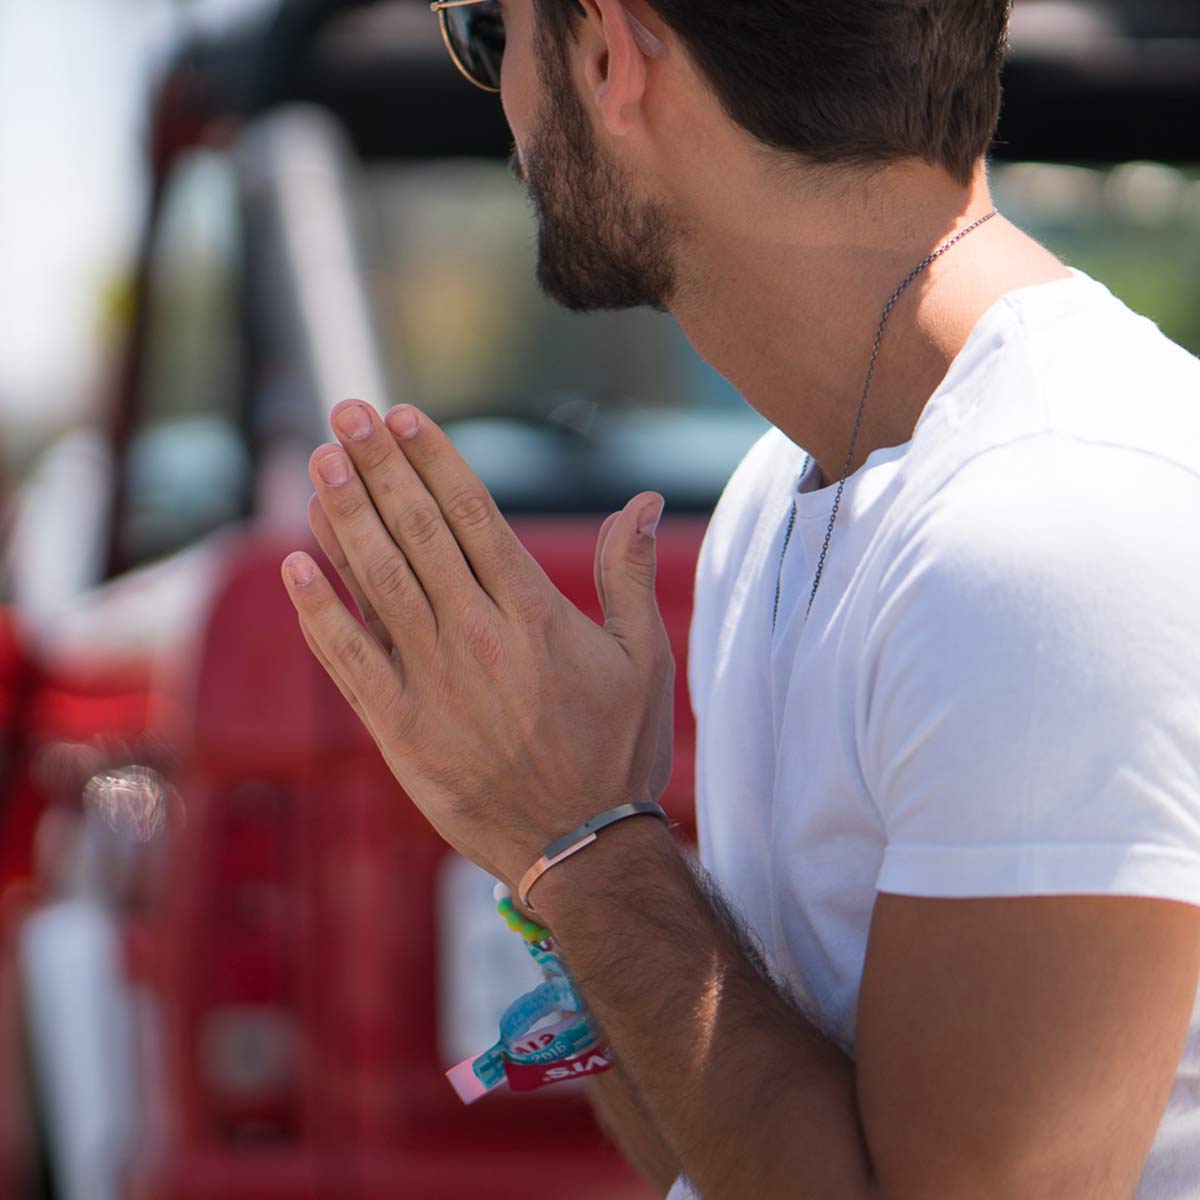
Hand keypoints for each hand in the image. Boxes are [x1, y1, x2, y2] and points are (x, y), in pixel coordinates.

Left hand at [281, 399, 673, 891]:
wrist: (581, 848)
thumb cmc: (619, 750)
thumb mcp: (644, 658)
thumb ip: (629, 574)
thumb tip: (642, 498)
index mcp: (532, 612)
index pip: (472, 515)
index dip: (432, 460)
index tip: (402, 417)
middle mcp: (475, 635)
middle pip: (415, 532)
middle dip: (377, 466)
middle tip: (345, 413)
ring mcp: (431, 681)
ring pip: (376, 581)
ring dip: (342, 516)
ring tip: (317, 461)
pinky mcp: (398, 728)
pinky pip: (348, 659)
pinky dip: (318, 611)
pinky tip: (293, 564)